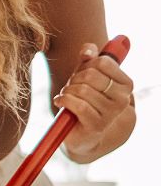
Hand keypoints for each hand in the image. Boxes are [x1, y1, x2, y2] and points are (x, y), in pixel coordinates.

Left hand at [55, 43, 133, 160]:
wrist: (82, 134)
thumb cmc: (85, 101)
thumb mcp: (88, 77)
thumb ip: (89, 59)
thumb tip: (87, 50)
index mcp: (126, 84)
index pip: (103, 62)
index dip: (85, 65)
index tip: (80, 74)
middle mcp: (123, 99)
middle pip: (90, 75)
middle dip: (74, 79)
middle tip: (70, 87)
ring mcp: (111, 114)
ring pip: (82, 90)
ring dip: (67, 91)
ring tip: (65, 96)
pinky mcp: (96, 126)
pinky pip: (77, 105)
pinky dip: (63, 100)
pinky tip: (59, 101)